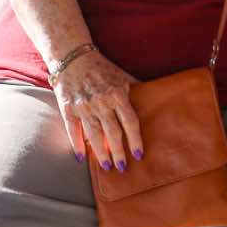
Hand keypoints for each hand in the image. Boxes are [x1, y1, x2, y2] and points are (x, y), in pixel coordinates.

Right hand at [53, 49, 142, 172]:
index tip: (139, 155)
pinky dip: (76, 144)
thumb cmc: (102, 68)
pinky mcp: (68, 108)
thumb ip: (138, 89)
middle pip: (112, 132)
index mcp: (117, 94)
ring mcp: (83, 106)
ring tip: (107, 167)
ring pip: (93, 134)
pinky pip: (72, 129)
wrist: (73, 57)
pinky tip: (82, 157)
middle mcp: (101, 102)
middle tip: (122, 168)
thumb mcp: (123, 76)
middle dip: (118, 152)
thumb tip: (159, 97)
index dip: (135, 139)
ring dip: (100, 152)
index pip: (129, 121)